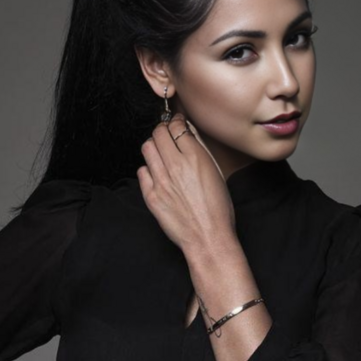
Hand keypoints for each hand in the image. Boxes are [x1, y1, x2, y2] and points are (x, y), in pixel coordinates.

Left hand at [137, 114, 235, 253]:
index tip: (176, 123)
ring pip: (147, 148)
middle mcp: (175, 166)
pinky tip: (157, 175)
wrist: (208, 237)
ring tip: (161, 154)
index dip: (176, 122)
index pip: (177, 126)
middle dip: (163, 130)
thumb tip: (189, 133)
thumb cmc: (218, 209)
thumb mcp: (216, 173)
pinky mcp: (151, 196)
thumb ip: (201, 151)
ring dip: (154, 147)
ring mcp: (160, 181)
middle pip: (159, 133)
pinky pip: (142, 171)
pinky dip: (148, 169)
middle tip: (167, 135)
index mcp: (195, 158)